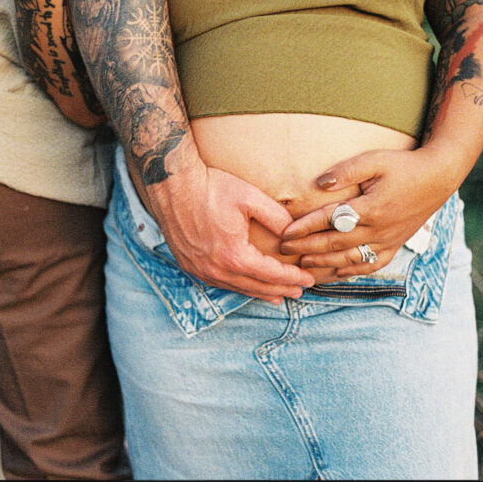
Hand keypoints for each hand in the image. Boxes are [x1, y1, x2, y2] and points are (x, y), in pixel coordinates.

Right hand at [144, 162, 315, 303]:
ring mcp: (201, 270)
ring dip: (259, 292)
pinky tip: (245, 284)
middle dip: (280, 290)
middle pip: (256, 286)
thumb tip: (294, 233)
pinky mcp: (189, 265)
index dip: (292, 277)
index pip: (272, 274)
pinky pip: (218, 282)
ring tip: (277, 295)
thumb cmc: (211, 188)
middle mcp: (217, 269)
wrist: (173, 185)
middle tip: (299, 292)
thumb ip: (277, 217)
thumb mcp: (251, 198)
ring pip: (237, 288)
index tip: (309, 279)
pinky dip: (237, 286)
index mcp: (235, 256)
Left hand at [278, 147, 459, 277]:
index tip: (285, 233)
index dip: (305, 227)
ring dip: (325, 262)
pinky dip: (354, 270)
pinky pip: (372, 264)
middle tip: (283, 250)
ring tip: (303, 263)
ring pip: (351, 258)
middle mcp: (378, 229)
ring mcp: (388, 240)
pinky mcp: (396, 245)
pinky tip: (338, 272)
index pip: (330, 220)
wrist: (439, 177)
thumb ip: (346, 171)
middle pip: (335, 243)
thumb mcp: (375, 160)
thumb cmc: (404, 165)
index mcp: (371, 208)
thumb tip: (319, 184)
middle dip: (307, 247)